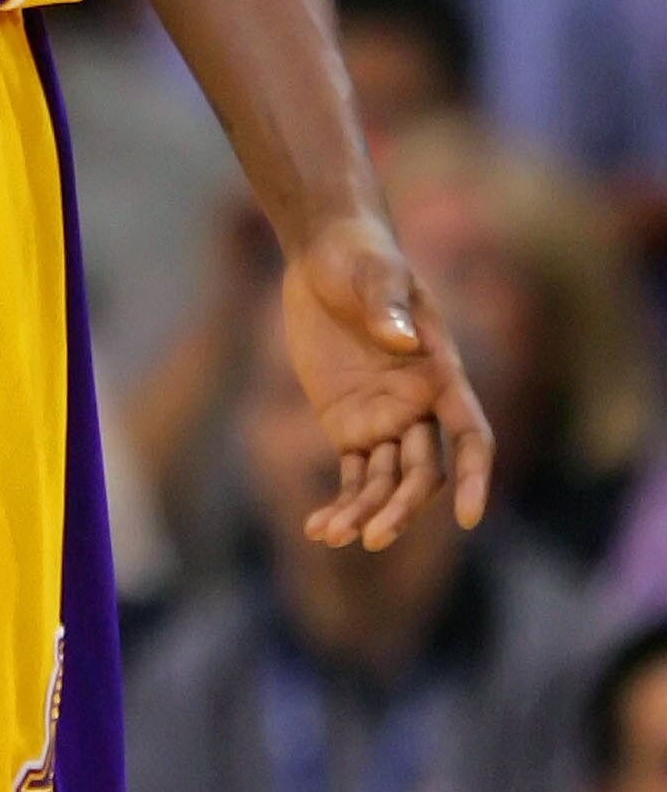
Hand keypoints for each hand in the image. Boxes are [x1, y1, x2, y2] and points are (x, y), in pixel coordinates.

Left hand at [282, 216, 493, 548]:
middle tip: (374, 537)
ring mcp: (384, 421)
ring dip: (366, 514)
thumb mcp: (374, 272)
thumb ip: (388, 303)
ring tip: (332, 536)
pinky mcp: (348, 425)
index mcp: (442, 375)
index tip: (469, 518)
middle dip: (404, 507)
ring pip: (385, 484)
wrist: (324, 254)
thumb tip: (402, 339)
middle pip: (423, 473)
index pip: (471, 436)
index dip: (474, 476)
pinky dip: (340, 504)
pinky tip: (317, 528)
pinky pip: (352, 475)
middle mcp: (420, 407)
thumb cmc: (361, 256)